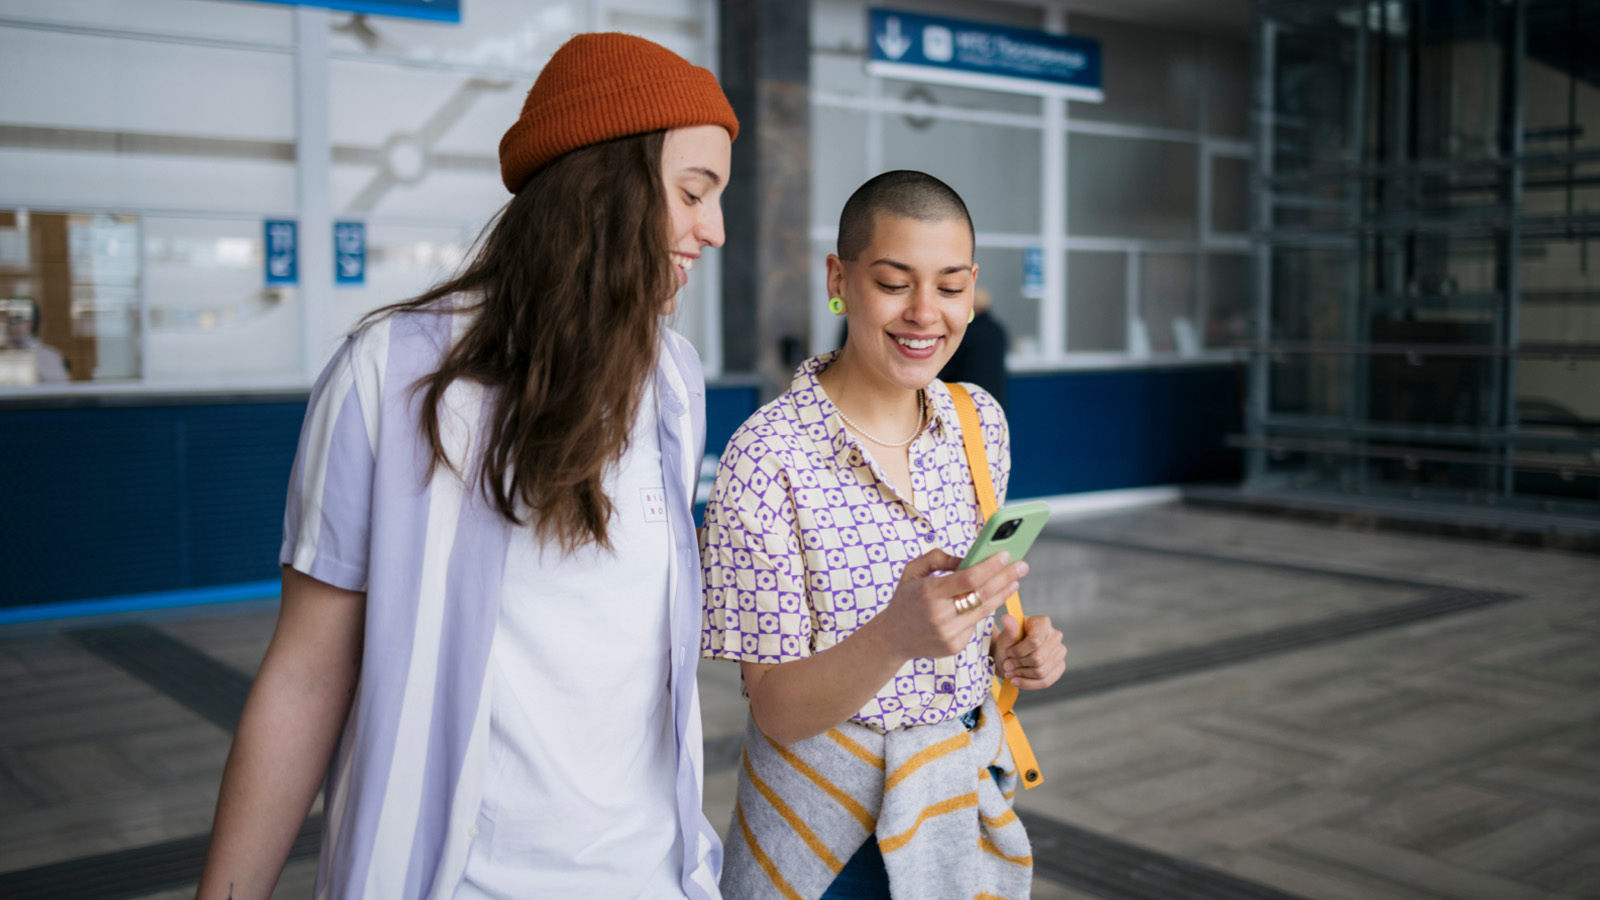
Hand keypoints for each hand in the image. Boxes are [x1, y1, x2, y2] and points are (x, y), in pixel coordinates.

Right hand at [869, 547, 1028, 661]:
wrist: (891, 638)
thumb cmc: (905, 599)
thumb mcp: (912, 572)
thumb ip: (938, 558)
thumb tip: (968, 559)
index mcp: (930, 592)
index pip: (970, 578)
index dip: (991, 566)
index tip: (1007, 554)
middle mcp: (940, 615)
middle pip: (983, 594)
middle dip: (1006, 577)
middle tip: (1023, 565)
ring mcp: (949, 633)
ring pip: (984, 611)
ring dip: (1003, 594)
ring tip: (1015, 581)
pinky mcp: (954, 646)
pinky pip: (975, 624)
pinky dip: (984, 610)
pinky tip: (993, 599)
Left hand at [991, 614, 1065, 689]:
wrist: (1010, 657)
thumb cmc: (1008, 644)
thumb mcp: (1004, 638)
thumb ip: (1008, 631)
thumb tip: (1007, 618)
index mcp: (1043, 622)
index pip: (1035, 642)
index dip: (1018, 651)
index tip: (1008, 653)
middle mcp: (1056, 635)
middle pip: (1038, 659)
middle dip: (1019, 665)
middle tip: (1007, 665)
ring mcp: (1060, 652)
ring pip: (1042, 672)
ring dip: (1022, 675)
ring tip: (1011, 672)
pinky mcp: (1060, 667)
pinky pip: (1046, 681)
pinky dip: (1029, 684)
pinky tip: (1017, 681)